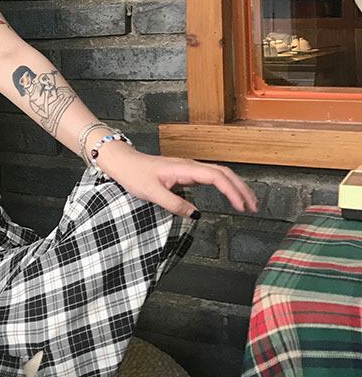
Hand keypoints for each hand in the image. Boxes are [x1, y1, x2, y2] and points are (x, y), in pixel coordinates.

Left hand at [94, 140, 258, 217]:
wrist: (123, 163)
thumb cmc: (134, 174)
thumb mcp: (151, 192)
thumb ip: (173, 203)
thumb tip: (195, 214)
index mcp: (185, 168)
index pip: (217, 177)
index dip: (232, 192)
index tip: (242, 207)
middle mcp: (190, 166)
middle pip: (224, 173)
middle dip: (242, 189)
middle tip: (254, 207)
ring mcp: (189, 168)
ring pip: (220, 173)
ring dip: (235, 186)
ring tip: (248, 202)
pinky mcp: (186, 172)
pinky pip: (211, 177)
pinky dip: (224, 185)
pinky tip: (229, 195)